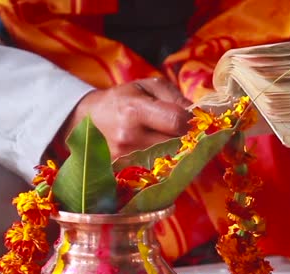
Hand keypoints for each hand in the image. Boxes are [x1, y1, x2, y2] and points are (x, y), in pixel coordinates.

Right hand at [62, 78, 192, 157]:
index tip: (195, 121)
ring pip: (169, 160)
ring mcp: (126, 158)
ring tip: (178, 142)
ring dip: (180, 153)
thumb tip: (200, 114)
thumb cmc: (123, 98)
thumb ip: (176, 97)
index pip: (177, 122)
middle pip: (176, 144)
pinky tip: (166, 154)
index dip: (192, 122)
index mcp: (135, 111)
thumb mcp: (149, 86)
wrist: (89, 118)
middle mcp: (130, 137)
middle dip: (189, 139)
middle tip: (193, 134)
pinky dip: (166, 163)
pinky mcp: (124, 171)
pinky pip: (157, 170)